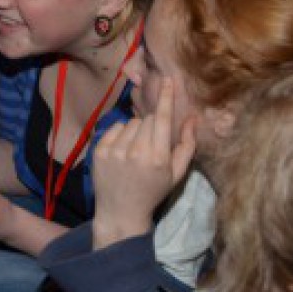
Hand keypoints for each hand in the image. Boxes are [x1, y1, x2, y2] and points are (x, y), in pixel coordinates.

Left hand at [92, 78, 195, 248]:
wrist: (121, 210)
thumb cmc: (153, 191)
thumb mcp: (176, 173)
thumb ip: (187, 145)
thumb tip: (193, 118)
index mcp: (158, 158)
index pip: (163, 119)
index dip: (165, 97)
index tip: (166, 80)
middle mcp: (136, 152)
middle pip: (148, 120)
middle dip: (153, 126)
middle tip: (152, 145)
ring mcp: (115, 152)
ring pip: (131, 123)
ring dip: (136, 131)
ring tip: (136, 151)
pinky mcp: (99, 152)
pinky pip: (115, 128)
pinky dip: (120, 135)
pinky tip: (123, 152)